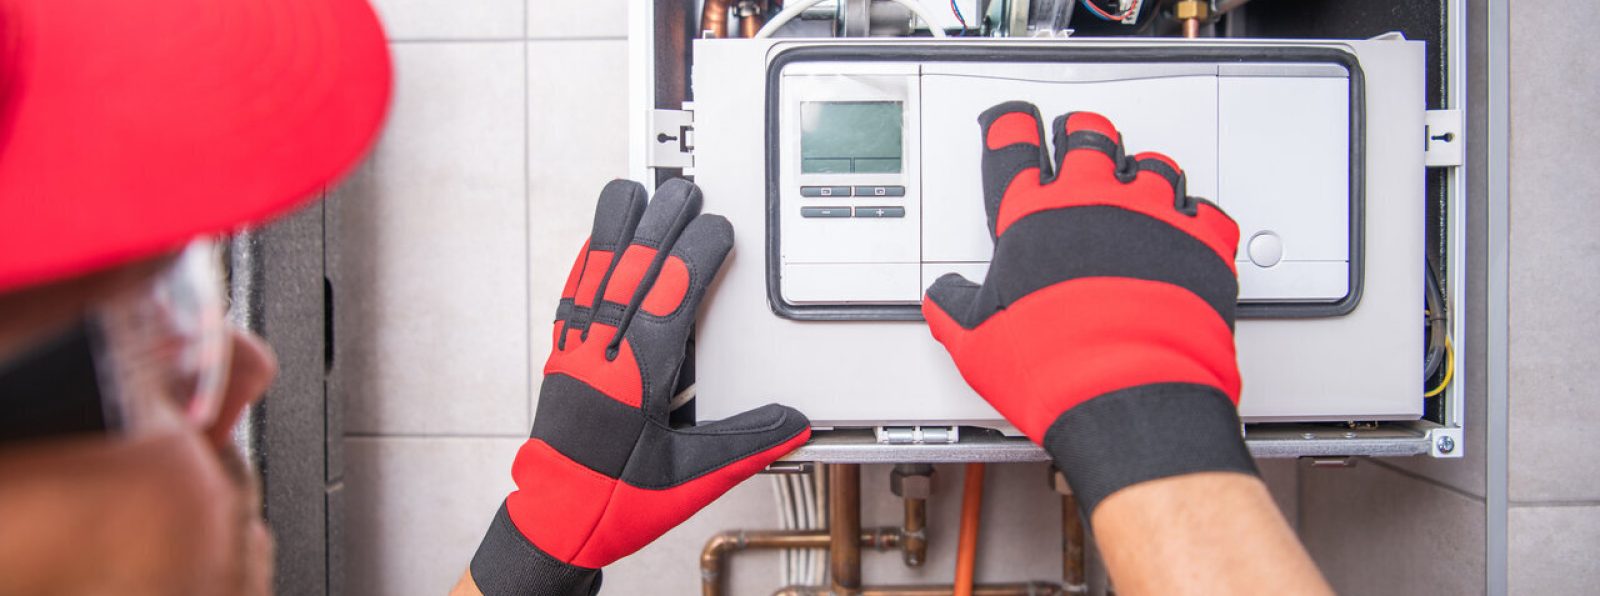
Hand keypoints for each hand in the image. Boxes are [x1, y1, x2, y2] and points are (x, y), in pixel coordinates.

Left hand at [469, 179, 810, 595]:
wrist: (557, 523)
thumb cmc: (619, 503)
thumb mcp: (692, 479)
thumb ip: (744, 444)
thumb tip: (791, 422)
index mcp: (638, 380)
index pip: (671, 299)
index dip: (696, 256)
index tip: (718, 229)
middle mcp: (603, 357)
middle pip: (632, 274)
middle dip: (660, 226)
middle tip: (684, 191)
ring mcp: (577, 354)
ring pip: (595, 277)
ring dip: (614, 230)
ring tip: (632, 192)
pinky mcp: (562, 360)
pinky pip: (572, 299)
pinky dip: (585, 264)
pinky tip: (593, 243)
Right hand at [922, 103, 1253, 516]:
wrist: (1128, 394)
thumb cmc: (1053, 366)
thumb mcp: (976, 342)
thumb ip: (954, 308)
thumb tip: (943, 298)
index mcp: (1034, 218)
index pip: (1014, 149)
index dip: (1010, 127)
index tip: (1011, 122)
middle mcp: (1093, 202)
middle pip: (1088, 136)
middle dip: (1079, 133)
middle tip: (1077, 139)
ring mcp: (1151, 215)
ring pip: (1151, 163)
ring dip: (1140, 171)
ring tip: (1136, 185)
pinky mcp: (1200, 241)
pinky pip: (1204, 208)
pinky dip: (1195, 214)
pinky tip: (1188, 224)